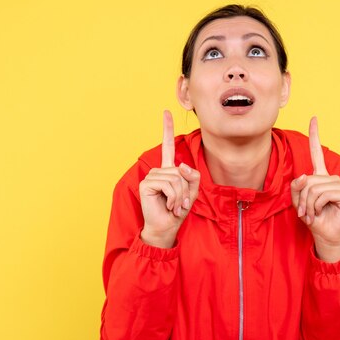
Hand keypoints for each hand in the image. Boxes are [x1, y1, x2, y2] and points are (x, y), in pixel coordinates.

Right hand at [139, 110, 199, 247]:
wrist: (166, 227)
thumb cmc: (178, 210)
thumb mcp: (192, 192)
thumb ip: (192, 177)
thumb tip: (181, 166)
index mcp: (169, 170)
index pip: (167, 146)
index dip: (166, 129)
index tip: (166, 111)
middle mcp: (159, 171)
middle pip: (181, 171)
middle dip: (186, 190)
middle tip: (181, 204)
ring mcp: (151, 177)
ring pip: (176, 178)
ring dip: (180, 196)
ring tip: (174, 206)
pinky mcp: (147, 184)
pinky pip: (169, 185)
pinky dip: (174, 197)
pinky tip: (168, 205)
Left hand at [291, 117, 339, 261]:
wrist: (324, 234)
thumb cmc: (313, 218)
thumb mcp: (298, 202)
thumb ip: (296, 187)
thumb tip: (304, 176)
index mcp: (320, 177)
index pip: (317, 153)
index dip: (316, 136)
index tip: (314, 118)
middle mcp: (331, 179)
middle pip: (308, 180)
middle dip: (302, 198)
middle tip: (305, 212)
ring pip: (314, 187)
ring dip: (308, 204)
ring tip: (312, 214)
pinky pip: (323, 194)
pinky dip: (316, 206)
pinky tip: (321, 212)